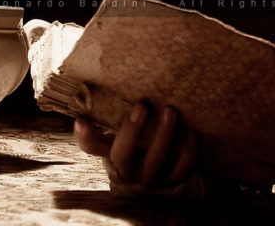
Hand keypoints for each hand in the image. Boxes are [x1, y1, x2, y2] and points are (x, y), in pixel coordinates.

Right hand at [74, 102, 206, 195]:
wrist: (166, 170)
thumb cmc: (141, 144)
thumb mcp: (125, 135)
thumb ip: (113, 119)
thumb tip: (95, 95)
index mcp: (111, 157)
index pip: (91, 148)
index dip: (86, 135)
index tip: (82, 119)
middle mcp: (128, 172)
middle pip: (123, 154)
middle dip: (131, 130)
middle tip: (142, 105)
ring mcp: (151, 179)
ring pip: (155, 161)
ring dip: (163, 135)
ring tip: (170, 110)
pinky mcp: (175, 180)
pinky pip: (183, 168)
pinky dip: (189, 151)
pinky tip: (192, 133)